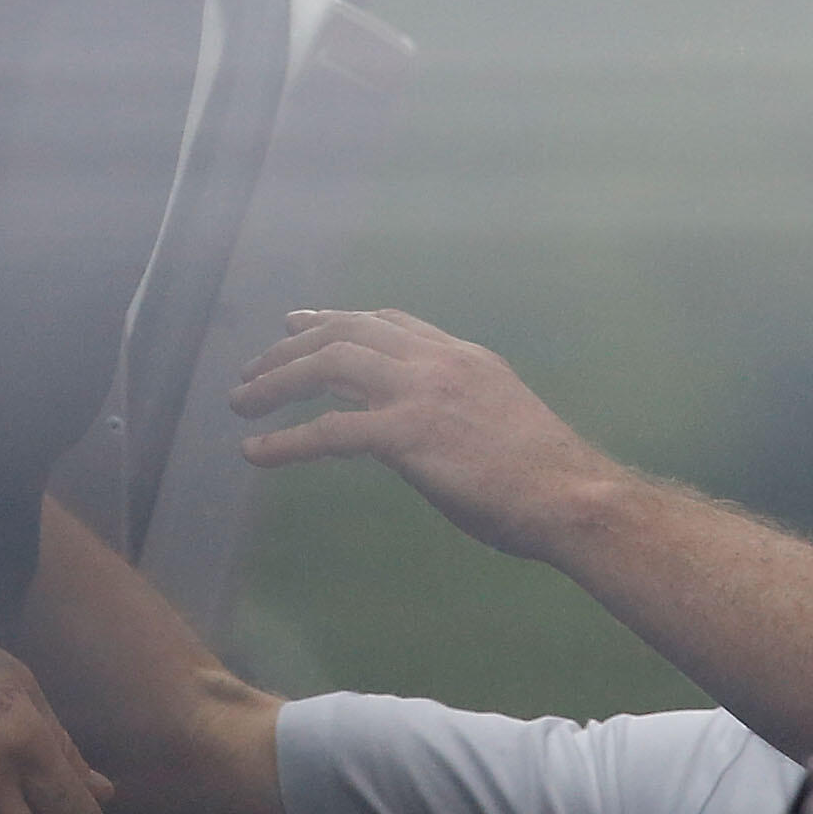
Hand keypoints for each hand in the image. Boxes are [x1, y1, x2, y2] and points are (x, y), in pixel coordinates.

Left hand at [229, 308, 625, 561]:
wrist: (571, 494)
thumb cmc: (545, 476)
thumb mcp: (496, 418)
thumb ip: (454, 409)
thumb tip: (417, 428)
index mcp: (462, 357)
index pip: (389, 321)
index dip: (338, 320)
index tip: (301, 323)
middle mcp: (438, 362)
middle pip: (349, 330)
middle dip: (293, 345)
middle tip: (254, 368)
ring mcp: (422, 392)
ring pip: (330, 364)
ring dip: (277, 380)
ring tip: (241, 403)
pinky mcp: (409, 434)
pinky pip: (331, 431)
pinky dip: (285, 442)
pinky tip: (256, 454)